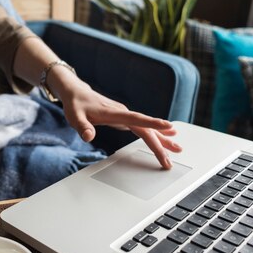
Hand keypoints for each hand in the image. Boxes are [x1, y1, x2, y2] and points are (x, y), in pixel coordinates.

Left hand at [54, 74, 181, 168]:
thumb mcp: (75, 117)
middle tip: (168, 160)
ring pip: (147, 128)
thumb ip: (82, 127)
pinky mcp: (124, 118)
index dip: (152, 123)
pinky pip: (143, 127)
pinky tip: (167, 135)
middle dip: (159, 145)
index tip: (168, 126)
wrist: (76, 92)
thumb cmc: (76, 105)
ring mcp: (125, 115)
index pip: (136, 119)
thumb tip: (88, 136)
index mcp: (114, 113)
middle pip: (145, 129)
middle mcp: (123, 113)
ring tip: (177, 148)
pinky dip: (156, 132)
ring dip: (162, 139)